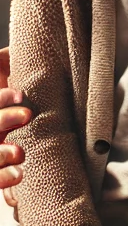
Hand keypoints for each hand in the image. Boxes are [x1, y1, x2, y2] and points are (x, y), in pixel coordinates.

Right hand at [0, 48, 29, 195]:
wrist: (21, 127)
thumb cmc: (16, 88)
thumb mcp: (6, 72)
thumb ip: (5, 61)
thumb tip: (18, 47)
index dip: (0, 99)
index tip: (21, 95)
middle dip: (2, 119)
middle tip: (27, 114)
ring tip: (20, 152)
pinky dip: (2, 178)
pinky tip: (18, 175)